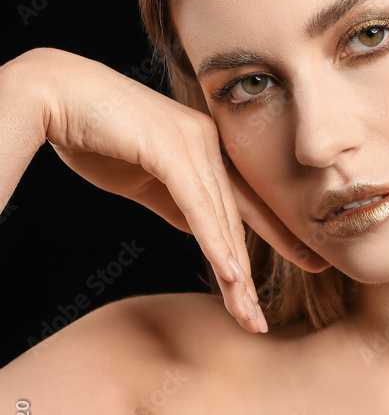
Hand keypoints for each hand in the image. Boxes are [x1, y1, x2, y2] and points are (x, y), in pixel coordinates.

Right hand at [17, 48, 330, 332]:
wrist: (57, 94)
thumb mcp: (144, 177)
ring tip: (245, 312)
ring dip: (234, 271)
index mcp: (205, 149)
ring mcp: (193, 143)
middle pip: (237, 218)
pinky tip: (230, 275)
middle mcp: (208, 144)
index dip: (275, 237)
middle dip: (249, 273)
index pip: (244, 203)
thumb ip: (175, 199)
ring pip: (222, 218)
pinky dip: (215, 243)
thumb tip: (202, 229)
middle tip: (259, 320)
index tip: (306, 264)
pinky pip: (198, 205)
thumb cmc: (96, 133)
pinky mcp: (171, 148)